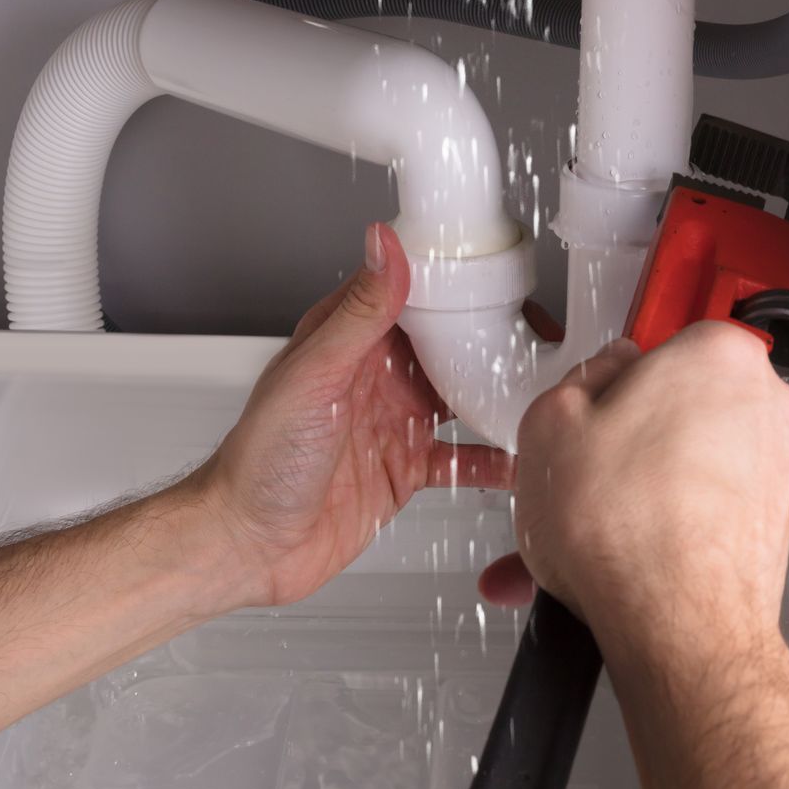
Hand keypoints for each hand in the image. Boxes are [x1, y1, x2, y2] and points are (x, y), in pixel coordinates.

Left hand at [195, 223, 515, 608]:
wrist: (247, 544)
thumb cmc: (258, 461)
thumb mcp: (315, 375)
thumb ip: (358, 313)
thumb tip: (383, 244)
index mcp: (348, 341)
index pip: (411, 294)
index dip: (457, 284)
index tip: (504, 279)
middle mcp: (373, 376)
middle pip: (446, 345)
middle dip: (492, 340)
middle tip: (540, 340)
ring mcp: (391, 423)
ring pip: (461, 397)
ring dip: (498, 395)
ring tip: (541, 391)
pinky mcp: (403, 470)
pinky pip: (460, 459)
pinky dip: (493, 459)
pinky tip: (519, 459)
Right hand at [479, 323, 788, 661]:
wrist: (677, 629)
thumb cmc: (627, 532)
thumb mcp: (550, 422)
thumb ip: (579, 382)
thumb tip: (598, 383)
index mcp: (718, 352)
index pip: (653, 347)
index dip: (607, 388)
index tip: (589, 414)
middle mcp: (765, 403)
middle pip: (674, 408)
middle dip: (622, 444)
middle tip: (581, 472)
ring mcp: (777, 467)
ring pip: (682, 466)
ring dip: (629, 496)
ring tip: (578, 531)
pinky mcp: (772, 524)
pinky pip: (699, 512)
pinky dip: (656, 531)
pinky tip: (607, 560)